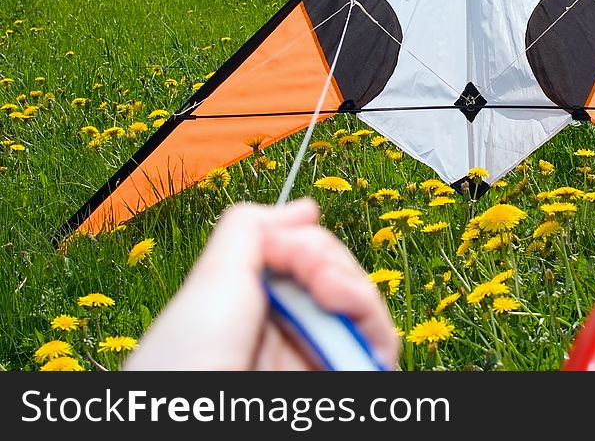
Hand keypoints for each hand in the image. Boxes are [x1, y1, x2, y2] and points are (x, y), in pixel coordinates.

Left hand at [124, 198, 399, 369]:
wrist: (194, 415)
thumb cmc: (185, 360)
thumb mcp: (211, 276)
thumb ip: (252, 227)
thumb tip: (305, 208)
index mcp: (260, 303)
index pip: (310, 260)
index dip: (307, 244)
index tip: (284, 244)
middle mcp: (293, 328)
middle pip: (343, 276)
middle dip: (328, 256)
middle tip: (303, 261)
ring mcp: (320, 355)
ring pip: (366, 306)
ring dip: (351, 280)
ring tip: (324, 284)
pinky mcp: (344, 375)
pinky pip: (380, 341)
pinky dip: (368, 311)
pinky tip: (338, 300)